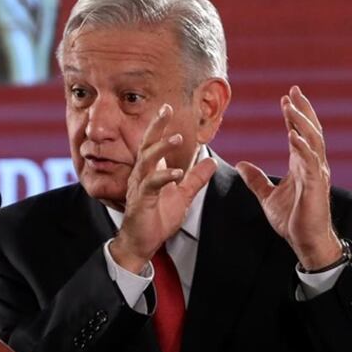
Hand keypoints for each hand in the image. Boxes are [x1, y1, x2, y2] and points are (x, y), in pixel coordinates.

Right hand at [111, 104, 217, 273]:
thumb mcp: (182, 196)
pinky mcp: (141, 201)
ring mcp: (139, 187)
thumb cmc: (156, 219)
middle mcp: (141, 175)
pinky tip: (177, 173)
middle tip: (165, 109)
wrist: (141, 243)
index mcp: (149, 171)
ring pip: (147, 161)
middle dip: (156, 126)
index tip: (166, 107)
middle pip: (146, 145)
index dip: (159, 126)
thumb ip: (195, 179)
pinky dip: (164, 177)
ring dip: (161, 148)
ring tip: (176, 138)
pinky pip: (151, 185)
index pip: (153, 143)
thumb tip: (212, 162)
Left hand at [235, 86, 341, 269]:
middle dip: (303, 110)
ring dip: (303, 123)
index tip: (286, 98)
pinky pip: (311, 164)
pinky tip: (294, 136)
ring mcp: (316, 175)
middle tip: (293, 91)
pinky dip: (303, 148)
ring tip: (292, 107)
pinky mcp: (315, 188)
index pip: (300, 133)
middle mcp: (313, 166)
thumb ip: (256, 179)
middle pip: (310, 131)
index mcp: (302, 165)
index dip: (294, 115)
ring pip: (313, 142)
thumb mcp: (268, 196)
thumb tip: (242, 164)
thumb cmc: (293, 220)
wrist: (306, 242)